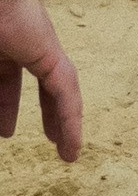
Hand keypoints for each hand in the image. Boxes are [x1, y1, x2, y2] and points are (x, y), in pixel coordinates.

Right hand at [0, 0, 80, 162]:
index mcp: (1, 43)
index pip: (6, 81)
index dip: (5, 106)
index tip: (5, 131)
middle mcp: (21, 43)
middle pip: (37, 86)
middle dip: (44, 113)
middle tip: (49, 139)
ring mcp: (38, 44)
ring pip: (58, 90)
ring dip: (64, 122)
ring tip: (69, 152)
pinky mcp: (50, 50)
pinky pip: (64, 90)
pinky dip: (69, 117)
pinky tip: (72, 144)